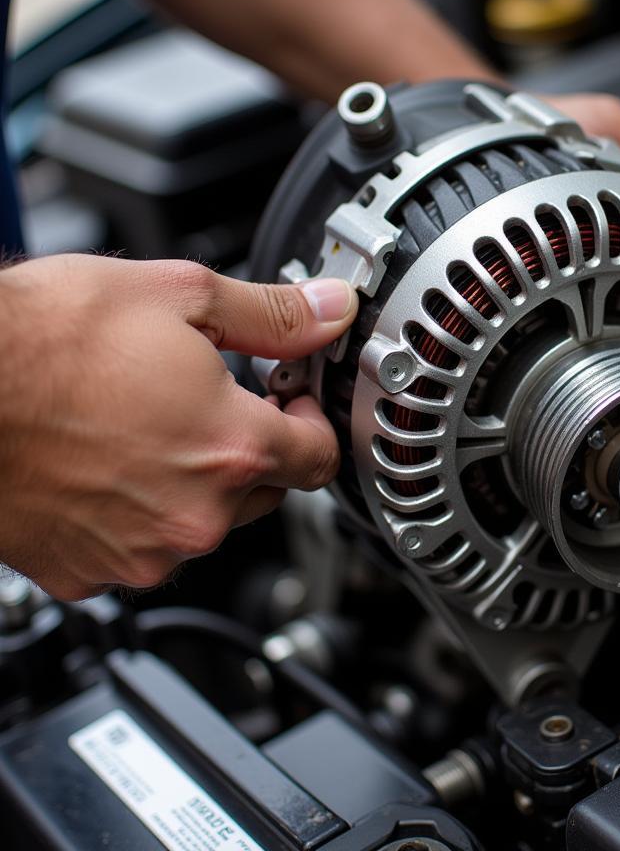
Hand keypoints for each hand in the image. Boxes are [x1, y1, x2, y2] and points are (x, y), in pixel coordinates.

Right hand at [0, 255, 355, 600]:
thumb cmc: (41, 341)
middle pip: (265, 491)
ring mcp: (139, 553)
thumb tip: (330, 312)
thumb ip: (273, 315)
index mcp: (232, 449)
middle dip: (251, 446)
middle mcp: (194, 515)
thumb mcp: (179, 296)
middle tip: (211, 399)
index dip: (311, 422)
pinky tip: (107, 461)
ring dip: (193, 480)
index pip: (321, 459)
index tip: (288, 400)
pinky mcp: (87, 573)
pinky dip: (137, 511)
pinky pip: (141, 546)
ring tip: (146, 423)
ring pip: (203, 521)